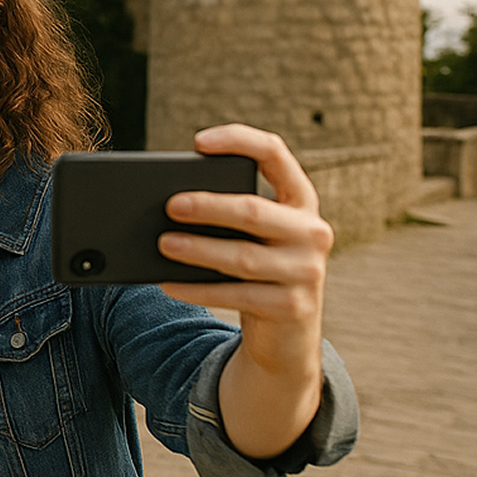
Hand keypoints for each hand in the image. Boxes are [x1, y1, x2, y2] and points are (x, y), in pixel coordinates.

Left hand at [158, 124, 330, 455]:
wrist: (287, 335)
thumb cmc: (258, 270)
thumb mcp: (253, 237)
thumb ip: (228, 215)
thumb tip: (170, 204)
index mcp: (301, 200)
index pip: (275, 154)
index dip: (239, 141)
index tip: (198, 142)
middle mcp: (312, 232)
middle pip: (253, 211)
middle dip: (208, 206)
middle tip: (170, 205)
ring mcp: (307, 271)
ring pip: (243, 257)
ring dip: (198, 250)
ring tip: (163, 244)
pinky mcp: (293, 307)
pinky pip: (236, 295)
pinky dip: (198, 288)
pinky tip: (168, 282)